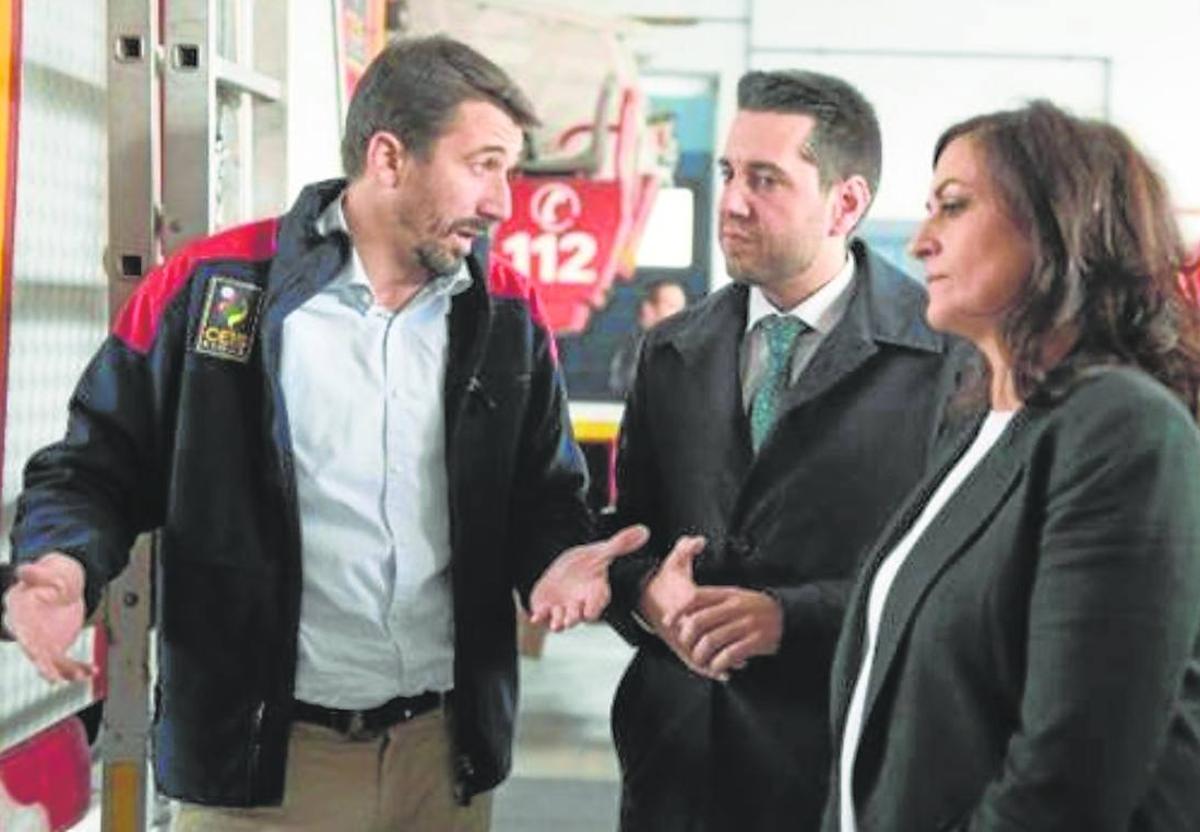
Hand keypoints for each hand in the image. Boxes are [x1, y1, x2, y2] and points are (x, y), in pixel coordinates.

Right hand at [2, 553, 93, 681]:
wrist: (60, 585)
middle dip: (43, 666)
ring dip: (65, 671)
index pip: (21, 629)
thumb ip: (34, 573)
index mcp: (20, 613)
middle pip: (34, 652)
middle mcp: (29, 632)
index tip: (33, 652)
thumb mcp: (44, 571)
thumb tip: (24, 569)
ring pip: (51, 661)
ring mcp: (42, 642)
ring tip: (81, 676)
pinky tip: (92, 670)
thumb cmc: (47, 578)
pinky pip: (66, 662)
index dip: (26, 641)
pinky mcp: (56, 647)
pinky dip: (78, 668)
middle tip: (52, 678)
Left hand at [530, 524, 649, 630]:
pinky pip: (542, 618)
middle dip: (574, 618)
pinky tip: (535, 616)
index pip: (597, 606)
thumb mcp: (602, 552)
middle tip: (570, 617)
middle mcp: (580, 606)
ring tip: (556, 617)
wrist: (565, 569)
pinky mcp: (548, 610)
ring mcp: (563, 609)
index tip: (590, 611)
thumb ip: (621, 544)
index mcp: (595, 594)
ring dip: (558, 621)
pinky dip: (539, 618)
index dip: (594, 609)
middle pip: (578, 617)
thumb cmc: (587, 564)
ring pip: (561, 622)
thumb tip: (644, 530)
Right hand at [637, 535, 729, 681]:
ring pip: (698, 653)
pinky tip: (724, 674)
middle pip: (703, 636)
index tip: (735, 620)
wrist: (643, 596)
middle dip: (722, 642)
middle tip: (745, 645)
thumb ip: (686, 549)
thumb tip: (698, 541)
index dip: (717, 616)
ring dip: (718, 660)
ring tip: (740, 663)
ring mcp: (677, 636)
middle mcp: (679, 621)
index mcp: (681, 599)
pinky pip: (692, 661)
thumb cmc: (664, 578)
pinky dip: (707, 669)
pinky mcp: (676, 646)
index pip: (699, 609)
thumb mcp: (673, 560)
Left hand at [676, 587, 781, 677]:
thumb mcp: (735, 596)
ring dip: (701, 656)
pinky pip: (730, 654)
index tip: (668, 622)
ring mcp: (747, 623)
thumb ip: (712, 602)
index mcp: (728, 594)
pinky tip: (718, 668)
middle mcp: (736, 607)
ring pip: (711, 641)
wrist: (789, 616)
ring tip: (701, 661)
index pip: (695, 598)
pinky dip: (719, 664)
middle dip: (686, 639)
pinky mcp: (757, 641)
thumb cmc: (754, 609)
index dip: (678, 611)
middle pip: (698, 622)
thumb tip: (682, 614)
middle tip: (686, 649)